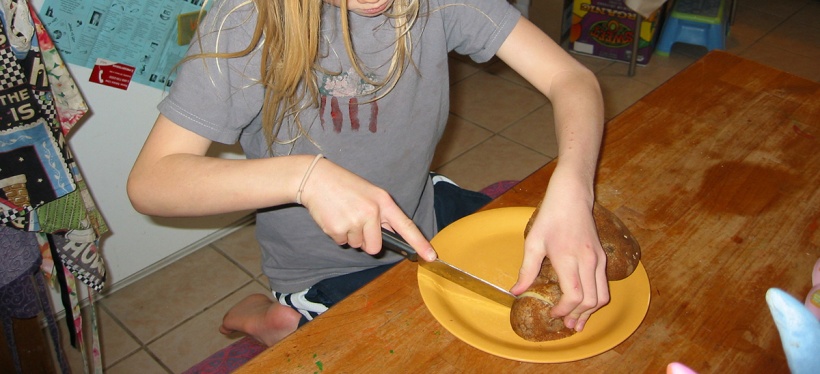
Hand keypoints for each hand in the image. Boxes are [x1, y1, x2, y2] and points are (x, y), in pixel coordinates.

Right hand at [298, 158, 436, 260]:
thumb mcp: (370, 194)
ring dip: (350, 235)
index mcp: (383, 202)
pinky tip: (334, 217)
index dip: (420, 243)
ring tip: (343, 214)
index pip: (406, 226)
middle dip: (366, 241)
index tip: (431, 257)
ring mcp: (354, 221)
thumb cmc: (345, 186)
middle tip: (356, 221)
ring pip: (357, 245)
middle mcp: (372, 212)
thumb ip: (382, 214)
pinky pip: (342, 242)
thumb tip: (392, 235)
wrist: (316, 178)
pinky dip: (337, 234)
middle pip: (375, 247)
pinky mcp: (337, 229)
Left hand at [510, 172, 608, 331]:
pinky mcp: (602, 256)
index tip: (553, 315)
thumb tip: (516, 292)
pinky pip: (603, 285)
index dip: (564, 310)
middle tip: (566, 326)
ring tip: (578, 322)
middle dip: (578, 316)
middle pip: (590, 300)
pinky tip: (585, 304)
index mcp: (568, 258)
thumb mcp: (533, 242)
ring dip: (590, 312)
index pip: (573, 295)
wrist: (572, 197)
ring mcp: (598, 259)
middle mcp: (588, 260)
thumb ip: (526, 270)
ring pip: (601, 295)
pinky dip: (595, 299)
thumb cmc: (550, 217)